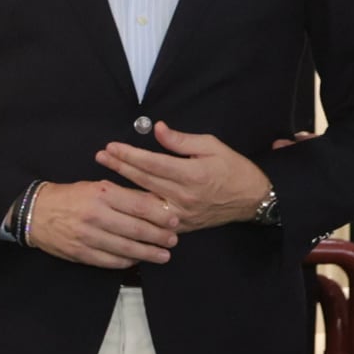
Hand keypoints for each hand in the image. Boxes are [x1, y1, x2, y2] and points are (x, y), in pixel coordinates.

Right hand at [24, 179, 179, 268]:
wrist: (34, 212)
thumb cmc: (69, 197)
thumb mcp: (96, 186)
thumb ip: (124, 196)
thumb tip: (155, 204)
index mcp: (101, 194)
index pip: (140, 207)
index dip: (161, 216)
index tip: (175, 222)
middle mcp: (95, 215)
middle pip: (137, 229)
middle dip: (159, 237)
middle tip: (173, 241)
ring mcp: (87, 236)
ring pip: (126, 248)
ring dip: (148, 253)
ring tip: (163, 255)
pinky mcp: (80, 252)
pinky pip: (110, 261)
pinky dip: (127, 261)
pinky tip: (136, 260)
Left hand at [96, 124, 273, 230]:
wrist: (252, 199)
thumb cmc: (233, 169)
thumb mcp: (212, 146)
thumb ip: (182, 140)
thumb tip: (157, 129)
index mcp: (192, 174)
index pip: (153, 163)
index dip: (130, 154)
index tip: (112, 146)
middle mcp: (184, 196)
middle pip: (144, 180)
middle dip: (119, 167)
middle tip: (100, 156)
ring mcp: (180, 213)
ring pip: (143, 201)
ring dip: (121, 188)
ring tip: (101, 177)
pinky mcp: (180, 225)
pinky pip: (152, 219)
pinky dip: (134, 210)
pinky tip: (118, 203)